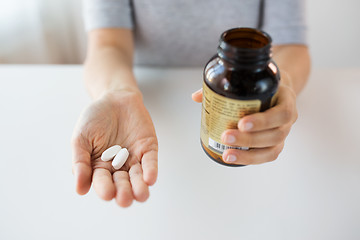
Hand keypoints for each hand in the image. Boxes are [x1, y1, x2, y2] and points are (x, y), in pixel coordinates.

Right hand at [71, 90, 157, 206]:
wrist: (114, 98)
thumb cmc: (94, 119)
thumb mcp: (81, 138)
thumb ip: (80, 162)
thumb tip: (80, 190)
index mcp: (99, 168)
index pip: (102, 183)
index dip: (105, 189)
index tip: (107, 193)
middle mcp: (118, 168)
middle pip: (122, 184)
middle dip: (124, 192)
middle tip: (124, 199)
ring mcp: (134, 159)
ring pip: (138, 178)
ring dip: (140, 187)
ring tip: (140, 195)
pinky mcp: (148, 150)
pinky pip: (150, 162)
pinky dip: (150, 170)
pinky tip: (150, 179)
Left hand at [192, 82, 297, 164]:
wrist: (277, 89)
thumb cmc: (260, 85)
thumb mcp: (250, 79)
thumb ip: (224, 86)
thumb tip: (197, 96)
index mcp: (286, 99)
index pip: (281, 113)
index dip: (262, 121)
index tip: (241, 123)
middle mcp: (288, 119)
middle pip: (276, 134)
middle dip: (249, 139)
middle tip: (226, 137)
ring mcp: (283, 133)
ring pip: (272, 149)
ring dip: (248, 154)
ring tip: (227, 153)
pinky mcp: (276, 144)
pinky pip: (267, 156)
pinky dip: (249, 159)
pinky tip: (233, 158)